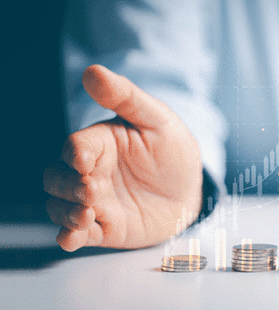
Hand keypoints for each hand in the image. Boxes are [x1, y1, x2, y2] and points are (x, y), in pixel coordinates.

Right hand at [43, 65, 202, 250]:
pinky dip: (68, 237)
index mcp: (100, 143)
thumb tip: (93, 72)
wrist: (192, 190)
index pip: (74, 146)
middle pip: (56, 178)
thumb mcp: (158, 119)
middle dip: (67, 186)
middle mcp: (91, 172)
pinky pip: (76, 235)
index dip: (74, 154)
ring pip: (59, 206)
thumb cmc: (173, 151)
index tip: (84, 161)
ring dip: (66, 212)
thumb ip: (126, 98)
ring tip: (87, 214)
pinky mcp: (103, 227)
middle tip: (93, 190)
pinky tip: (73, 236)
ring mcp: (95, 201)